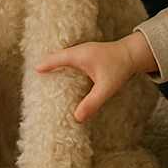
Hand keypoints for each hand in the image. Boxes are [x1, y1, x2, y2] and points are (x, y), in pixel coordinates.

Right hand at [35, 32, 156, 122]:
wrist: (132, 54)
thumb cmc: (119, 68)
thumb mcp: (106, 88)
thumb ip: (92, 103)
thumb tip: (77, 118)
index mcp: (80, 55)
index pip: (58, 58)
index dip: (46, 64)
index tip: (36, 70)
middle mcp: (80, 50)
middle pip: (59, 55)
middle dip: (48, 62)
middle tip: (37, 72)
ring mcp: (84, 51)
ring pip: (65, 55)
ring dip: (56, 62)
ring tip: (46, 72)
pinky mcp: (88, 54)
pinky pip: (71, 57)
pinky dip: (64, 63)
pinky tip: (64, 72)